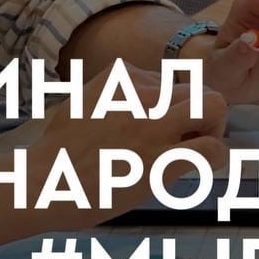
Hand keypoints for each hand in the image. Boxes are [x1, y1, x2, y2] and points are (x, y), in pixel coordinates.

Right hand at [35, 65, 227, 227]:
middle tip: (190, 138)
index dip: (170, 108)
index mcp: (122, 75)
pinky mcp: (162, 160)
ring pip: (214, 107)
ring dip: (213, 128)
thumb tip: (135, 106)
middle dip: (201, 113)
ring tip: (199, 149)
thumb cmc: (56, 153)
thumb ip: (113, 97)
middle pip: (198, 89)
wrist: (43, 183)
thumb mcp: (82, 102)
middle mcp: (143, 93)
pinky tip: (199, 170)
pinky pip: (212, 149)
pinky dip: (215, 158)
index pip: (169, 82)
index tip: (158, 131)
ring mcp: (154, 124)